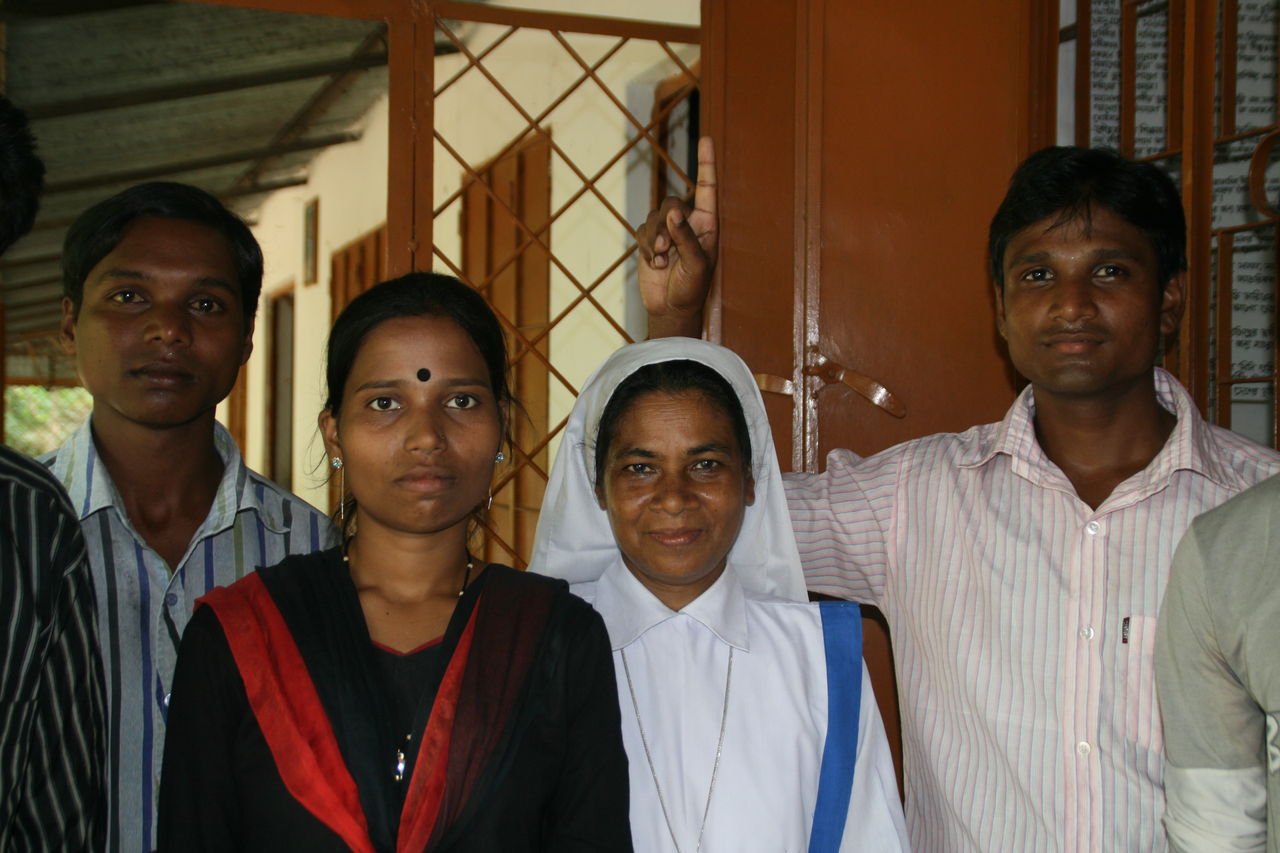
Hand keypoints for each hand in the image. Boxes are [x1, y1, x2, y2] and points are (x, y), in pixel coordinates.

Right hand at [637, 136, 717, 337]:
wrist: (670, 309)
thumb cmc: (692, 288)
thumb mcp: (696, 264)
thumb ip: (686, 238)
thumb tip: (673, 213)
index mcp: (706, 224)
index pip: (706, 188)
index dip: (706, 164)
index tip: (706, 139)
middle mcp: (686, 223)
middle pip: (671, 203)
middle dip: (665, 225)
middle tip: (665, 248)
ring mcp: (666, 232)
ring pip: (654, 217)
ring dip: (654, 238)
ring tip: (660, 260)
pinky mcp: (648, 242)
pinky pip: (641, 230)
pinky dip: (644, 245)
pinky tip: (653, 263)